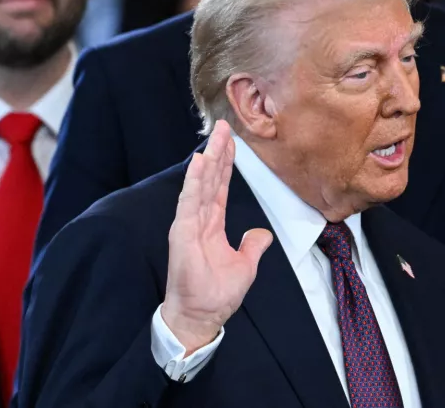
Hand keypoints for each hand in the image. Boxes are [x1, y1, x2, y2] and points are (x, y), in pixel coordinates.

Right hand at [161, 121, 272, 351]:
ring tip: (215, 136)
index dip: (226, 164)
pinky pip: (190, 201)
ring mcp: (189, 224)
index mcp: (212, 224)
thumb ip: (252, 245)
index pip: (220, 187)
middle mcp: (199, 219)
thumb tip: (261, 234)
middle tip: (224, 126)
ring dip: (208, 159)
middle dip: (217, 152)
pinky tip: (200, 162)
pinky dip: (195, 181)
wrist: (201, 317)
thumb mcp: (245, 266)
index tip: (231, 142)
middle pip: (210, 179)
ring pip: (201, 184)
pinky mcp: (183, 233)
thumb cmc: (216, 295)